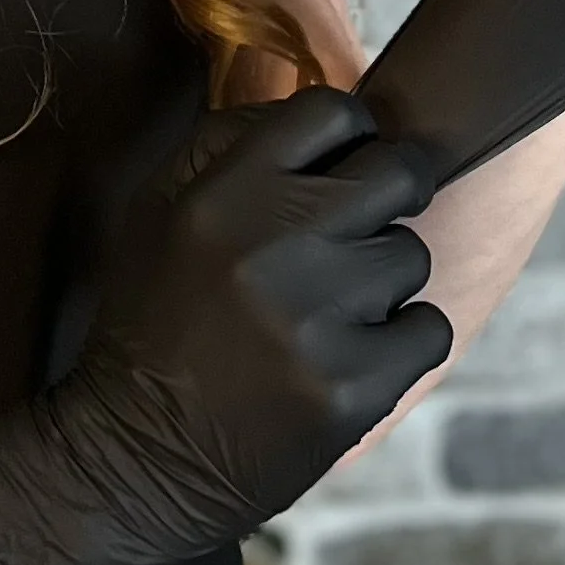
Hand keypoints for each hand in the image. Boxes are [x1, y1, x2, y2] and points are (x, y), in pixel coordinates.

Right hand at [0, 87, 450, 564]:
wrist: (137, 455)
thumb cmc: (152, 320)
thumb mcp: (159, 211)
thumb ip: (229, 147)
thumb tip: (317, 117)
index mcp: (223, 191)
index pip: (333, 110)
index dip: (348, 135)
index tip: (340, 166)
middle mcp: (275, 242)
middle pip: (398, 172)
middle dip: (387, 195)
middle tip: (357, 230)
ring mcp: (320, 318)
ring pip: (411, 255)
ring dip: (383, 278)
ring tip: (331, 308)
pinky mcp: (354, 387)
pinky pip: (428, 328)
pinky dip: (400, 342)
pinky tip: (349, 354)